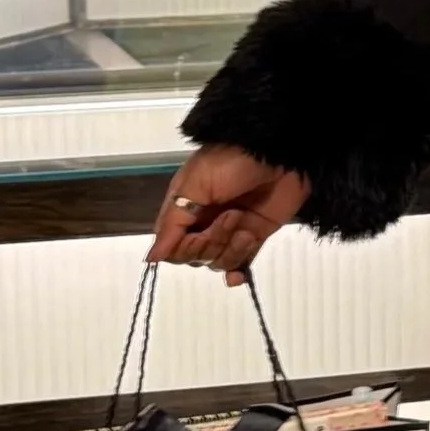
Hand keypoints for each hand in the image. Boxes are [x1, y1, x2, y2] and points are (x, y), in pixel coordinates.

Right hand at [149, 145, 311, 285]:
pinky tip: (238, 277)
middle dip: (213, 243)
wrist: (278, 153)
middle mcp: (203, 223)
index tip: (201, 231)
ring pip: (218, 262)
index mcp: (183, 209)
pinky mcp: (256, 234)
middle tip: (232, 216)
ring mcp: (231, 230)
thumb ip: (172, 223)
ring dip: (232, 251)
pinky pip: (242, 263)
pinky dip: (238, 272)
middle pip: (196, 257)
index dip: (186, 247)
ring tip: (246, 229)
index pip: (173, 248)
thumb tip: (151, 259)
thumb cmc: (230, 161)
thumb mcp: (193, 185)